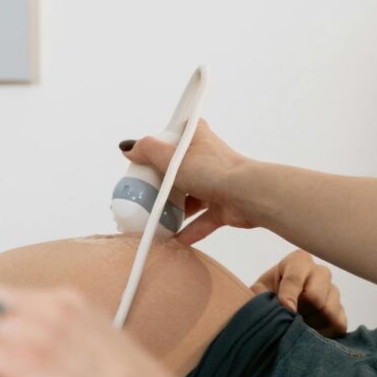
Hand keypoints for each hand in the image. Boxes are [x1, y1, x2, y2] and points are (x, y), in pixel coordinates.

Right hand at [120, 119, 256, 244]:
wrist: (247, 195)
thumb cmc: (213, 170)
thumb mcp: (171, 157)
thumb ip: (148, 150)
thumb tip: (130, 148)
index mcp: (196, 136)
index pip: (171, 138)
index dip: (156, 149)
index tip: (140, 162)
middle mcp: (207, 157)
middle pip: (177, 170)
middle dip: (162, 184)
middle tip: (143, 195)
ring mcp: (215, 182)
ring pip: (190, 196)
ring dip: (174, 209)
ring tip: (155, 219)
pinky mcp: (223, 205)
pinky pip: (202, 219)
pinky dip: (189, 230)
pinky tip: (174, 239)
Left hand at [251, 250, 347, 337]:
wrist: (276, 311)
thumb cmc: (266, 297)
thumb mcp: (258, 291)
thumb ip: (259, 294)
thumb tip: (270, 304)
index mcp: (299, 261)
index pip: (296, 277)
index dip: (288, 296)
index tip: (285, 309)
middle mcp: (320, 272)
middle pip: (316, 297)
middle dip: (300, 312)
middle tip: (288, 318)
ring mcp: (333, 292)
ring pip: (328, 312)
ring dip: (310, 324)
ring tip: (296, 324)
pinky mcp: (341, 312)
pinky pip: (338, 324)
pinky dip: (323, 333)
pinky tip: (309, 331)